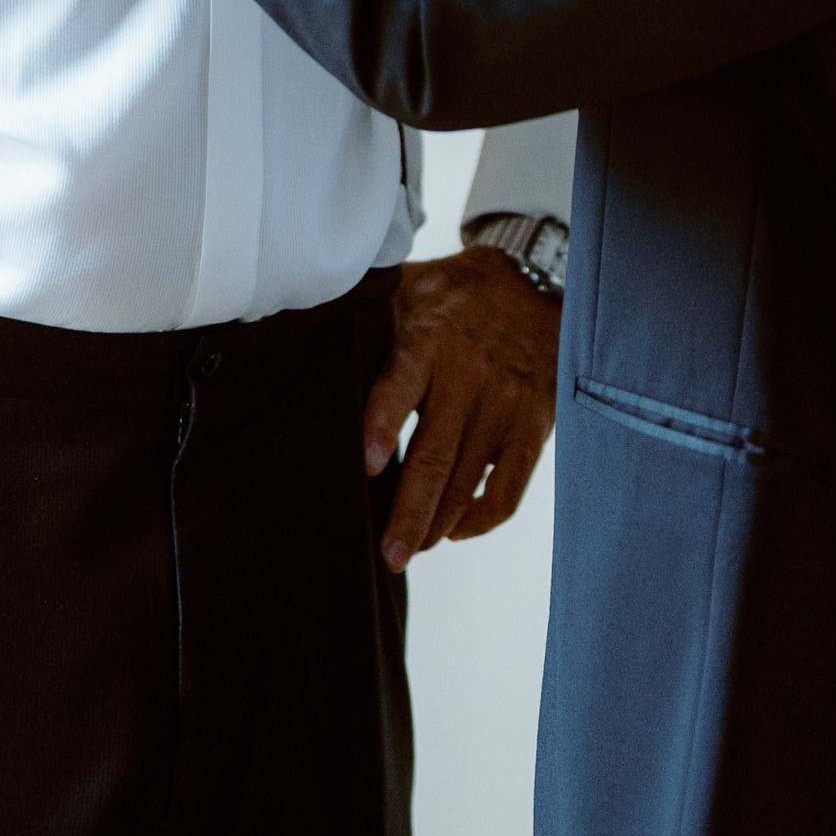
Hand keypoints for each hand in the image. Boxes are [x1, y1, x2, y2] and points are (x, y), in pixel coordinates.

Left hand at [366, 247, 560, 568]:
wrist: (534, 280)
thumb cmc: (452, 294)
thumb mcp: (408, 288)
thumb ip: (368, 319)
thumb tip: (301, 341)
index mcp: (429, 339)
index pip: (401, 384)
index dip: (384, 424)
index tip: (369, 466)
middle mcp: (469, 374)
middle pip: (436, 455)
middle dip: (410, 512)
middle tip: (389, 555)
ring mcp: (506, 403)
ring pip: (469, 481)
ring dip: (438, 524)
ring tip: (409, 549)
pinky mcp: (535, 424)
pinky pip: (510, 487)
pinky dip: (483, 519)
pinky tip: (456, 531)